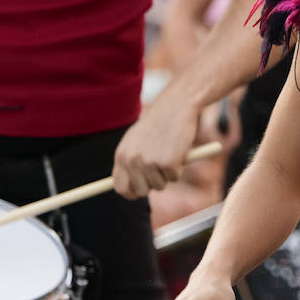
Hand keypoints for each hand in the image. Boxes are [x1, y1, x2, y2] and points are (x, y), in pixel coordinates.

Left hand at [113, 80, 201, 197]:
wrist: (175, 106)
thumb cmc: (158, 122)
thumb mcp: (137, 140)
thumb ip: (131, 161)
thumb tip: (131, 187)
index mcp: (122, 155)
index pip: (120, 187)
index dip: (131, 192)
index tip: (140, 192)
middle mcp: (132, 161)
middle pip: (141, 191)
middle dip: (153, 184)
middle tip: (161, 168)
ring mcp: (149, 163)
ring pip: (160, 186)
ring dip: (167, 174)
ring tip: (169, 152)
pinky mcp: (167, 163)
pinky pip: (175, 177)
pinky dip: (179, 167)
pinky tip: (177, 149)